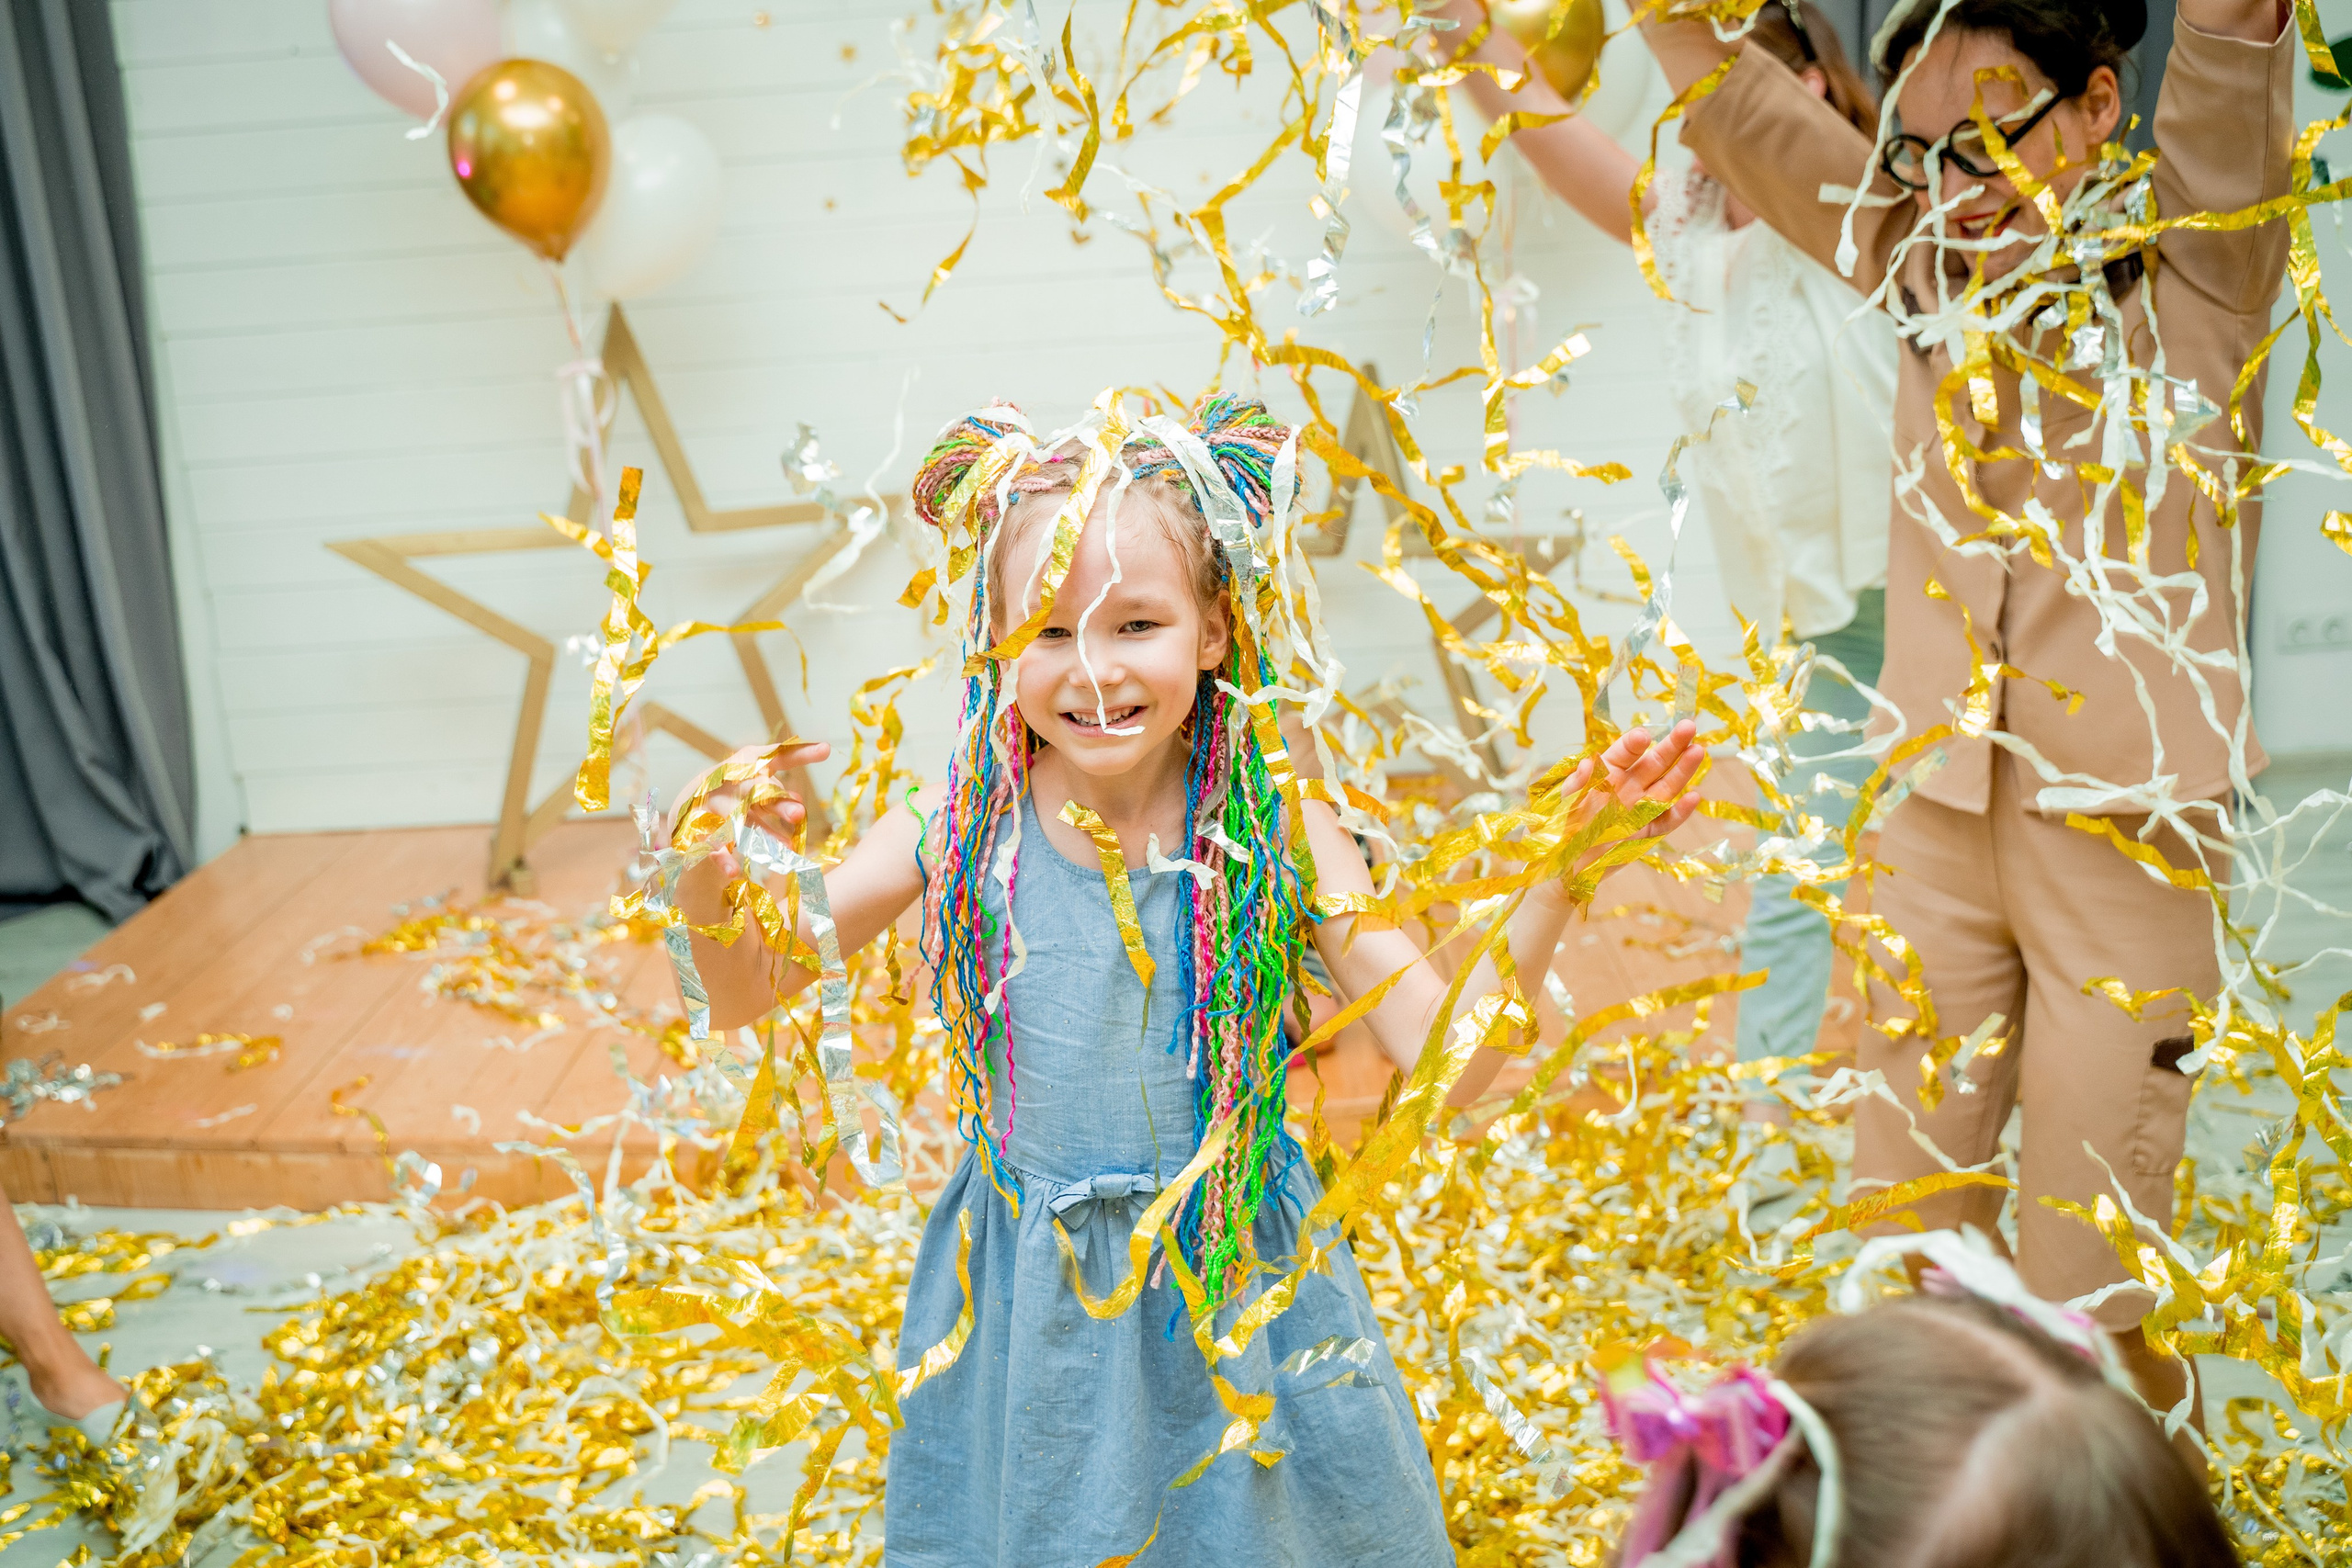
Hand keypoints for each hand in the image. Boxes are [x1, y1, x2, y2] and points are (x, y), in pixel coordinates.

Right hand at [666, 740, 828, 852]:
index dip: (800, 753)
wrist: (686, 805)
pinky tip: (734, 872)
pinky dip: (722, 859)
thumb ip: (781, 777)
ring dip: (762, 834)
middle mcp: (727, 782)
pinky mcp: (696, 829)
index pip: (775, 756)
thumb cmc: (735, 789)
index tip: (826, 750)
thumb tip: (810, 779)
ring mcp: (710, 806)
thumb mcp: (757, 780)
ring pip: (739, 820)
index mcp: (745, 764)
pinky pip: (710, 846)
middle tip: (799, 815)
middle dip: (777, 803)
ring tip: (786, 849)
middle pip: (756, 792)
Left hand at [1559, 719, 1704, 845]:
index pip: (1623, 753)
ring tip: (1698, 751)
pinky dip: (1680, 812)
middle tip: (1689, 726)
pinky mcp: (1645, 832)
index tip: (1643, 736)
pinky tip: (1694, 796)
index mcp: (1605, 772)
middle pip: (1653, 762)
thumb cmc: (1559, 828)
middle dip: (1671, 745)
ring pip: (1665, 787)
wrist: (1562, 864)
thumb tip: (1587, 763)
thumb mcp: (1562, 801)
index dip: (1633, 744)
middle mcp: (1626, 786)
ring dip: (1682, 770)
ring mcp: (1638, 808)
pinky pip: (1665, 821)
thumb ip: (1576, 783)